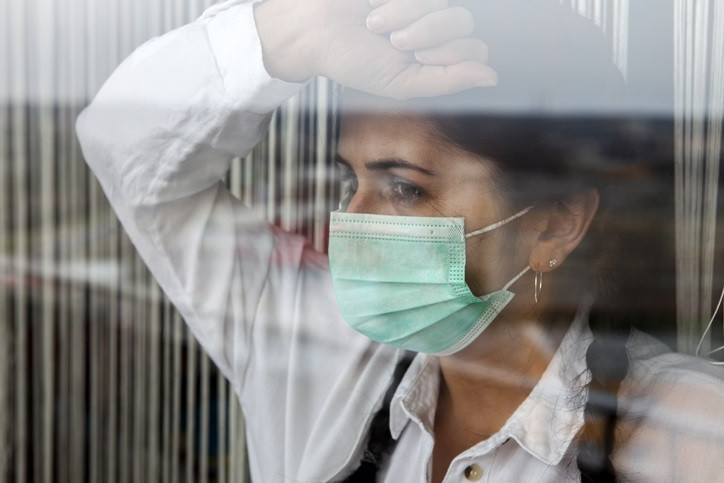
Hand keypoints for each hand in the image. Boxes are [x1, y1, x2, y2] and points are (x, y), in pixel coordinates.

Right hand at [254, 0, 495, 98]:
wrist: (314, 31)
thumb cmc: (354, 62)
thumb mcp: (402, 84)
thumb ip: (448, 82)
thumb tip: (492, 77)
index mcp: (436, 54)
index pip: (476, 50)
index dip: (451, 56)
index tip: (415, 60)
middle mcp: (434, 25)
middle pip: (465, 23)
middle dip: (430, 35)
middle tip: (395, 43)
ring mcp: (422, 3)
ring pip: (446, 4)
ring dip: (410, 16)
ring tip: (378, 24)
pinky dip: (400, 3)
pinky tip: (376, 8)